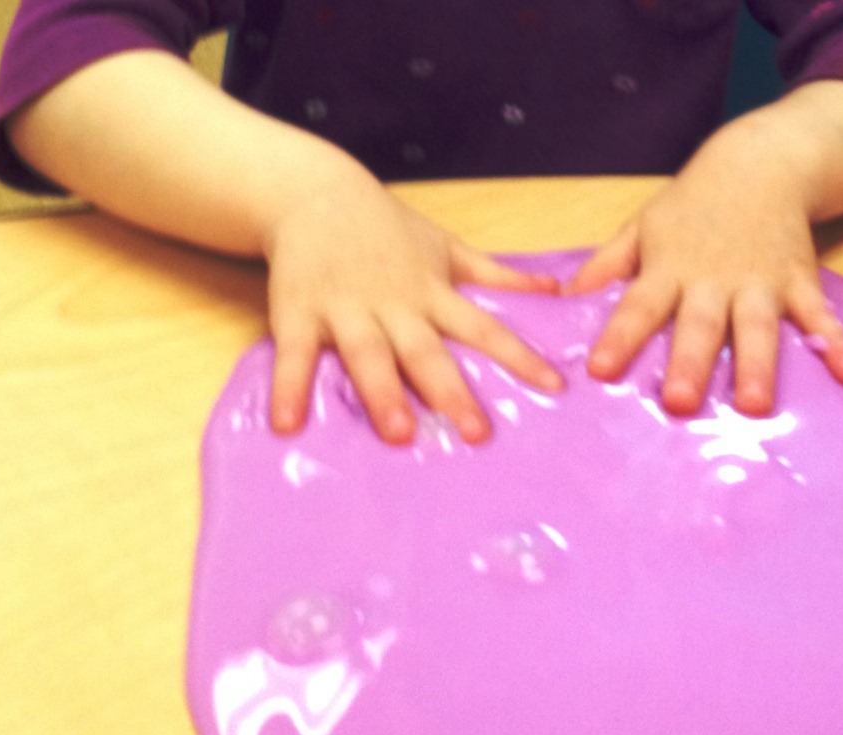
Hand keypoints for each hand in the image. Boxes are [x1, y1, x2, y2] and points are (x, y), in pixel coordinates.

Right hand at [264, 173, 563, 442]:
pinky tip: (287, 423)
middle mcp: (394, 304)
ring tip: (399, 434)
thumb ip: (496, 275)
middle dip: (451, 391)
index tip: (555, 388)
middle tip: (475, 433)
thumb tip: (553, 290)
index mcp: (432, 293)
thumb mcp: (446, 246)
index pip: (485, 329)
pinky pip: (296, 354)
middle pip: (427, 352)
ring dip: (383, 392)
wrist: (313, 193)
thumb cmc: (387, 229)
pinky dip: (290, 387)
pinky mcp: (299, 312)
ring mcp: (346, 308)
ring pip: (369, 354)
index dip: (520, 357)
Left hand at [566, 116, 842, 416]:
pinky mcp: (800, 281)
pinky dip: (836, 344)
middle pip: (699, 326)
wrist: (760, 162)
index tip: (600, 371)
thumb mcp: (643, 227)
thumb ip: (607, 264)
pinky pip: (819, 317)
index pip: (638, 307)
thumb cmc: (692, 206)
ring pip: (758, 328)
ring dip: (757, 365)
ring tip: (753, 406)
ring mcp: (761, 282)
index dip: (619, 338)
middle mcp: (714, 279)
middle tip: (680, 403)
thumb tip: (564, 297)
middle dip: (690, 364)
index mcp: (669, 268)